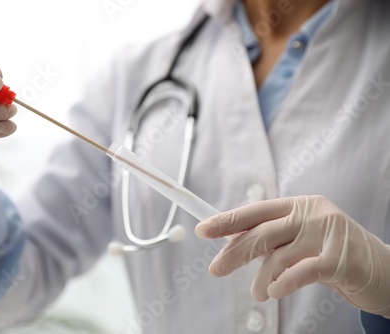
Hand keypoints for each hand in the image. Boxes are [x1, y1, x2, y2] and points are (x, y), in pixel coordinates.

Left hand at [195, 195, 389, 316]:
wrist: (382, 269)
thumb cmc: (332, 253)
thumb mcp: (301, 239)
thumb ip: (272, 239)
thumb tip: (231, 244)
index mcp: (299, 204)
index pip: (256, 210)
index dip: (228, 221)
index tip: (203, 230)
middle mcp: (312, 213)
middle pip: (261, 232)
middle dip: (234, 252)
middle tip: (216, 269)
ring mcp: (328, 234)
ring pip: (277, 256)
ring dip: (262, 279)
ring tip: (259, 293)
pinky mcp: (339, 259)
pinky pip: (299, 272)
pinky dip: (282, 284)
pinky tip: (274, 292)